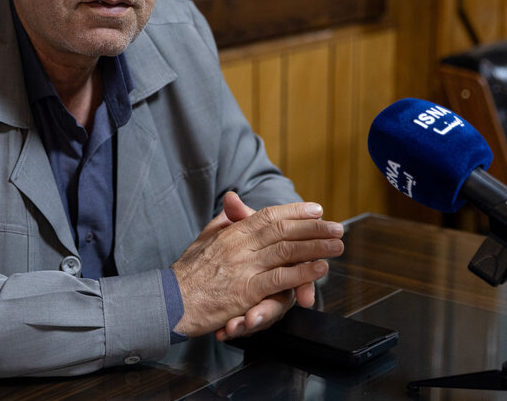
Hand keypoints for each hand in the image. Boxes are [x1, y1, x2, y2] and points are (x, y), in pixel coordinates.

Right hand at [171, 192, 343, 337]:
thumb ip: (221, 223)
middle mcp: (239, 245)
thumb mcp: (202, 240)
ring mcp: (243, 267)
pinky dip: (302, 272)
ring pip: (287, 251)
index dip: (295, 211)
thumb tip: (231, 205)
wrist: (169, 300)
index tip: (316, 210)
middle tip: (336, 227)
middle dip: (314, 228)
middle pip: (283, 230)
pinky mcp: (245, 291)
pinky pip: (279, 278)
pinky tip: (319, 268)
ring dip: (316, 247)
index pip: (268, 215)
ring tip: (337, 245)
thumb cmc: (185, 274)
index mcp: (231, 232)